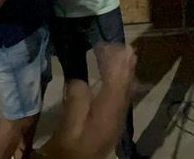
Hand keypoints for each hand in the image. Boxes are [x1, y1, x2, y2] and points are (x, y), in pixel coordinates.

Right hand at [42, 44, 136, 158]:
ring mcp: (116, 121)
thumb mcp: (68, 127)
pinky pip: (120, 97)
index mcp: (107, 115)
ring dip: (124, 72)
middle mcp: (117, 116)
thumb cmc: (67, 150)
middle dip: (125, 65)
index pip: (117, 84)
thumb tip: (79, 79)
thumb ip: (76, 102)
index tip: (117, 46)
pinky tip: (118, 77)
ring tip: (124, 54)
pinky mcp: (111, 123)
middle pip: (125, 86)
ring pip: (125, 91)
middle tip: (124, 46)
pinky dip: (120, 82)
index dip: (118, 64)